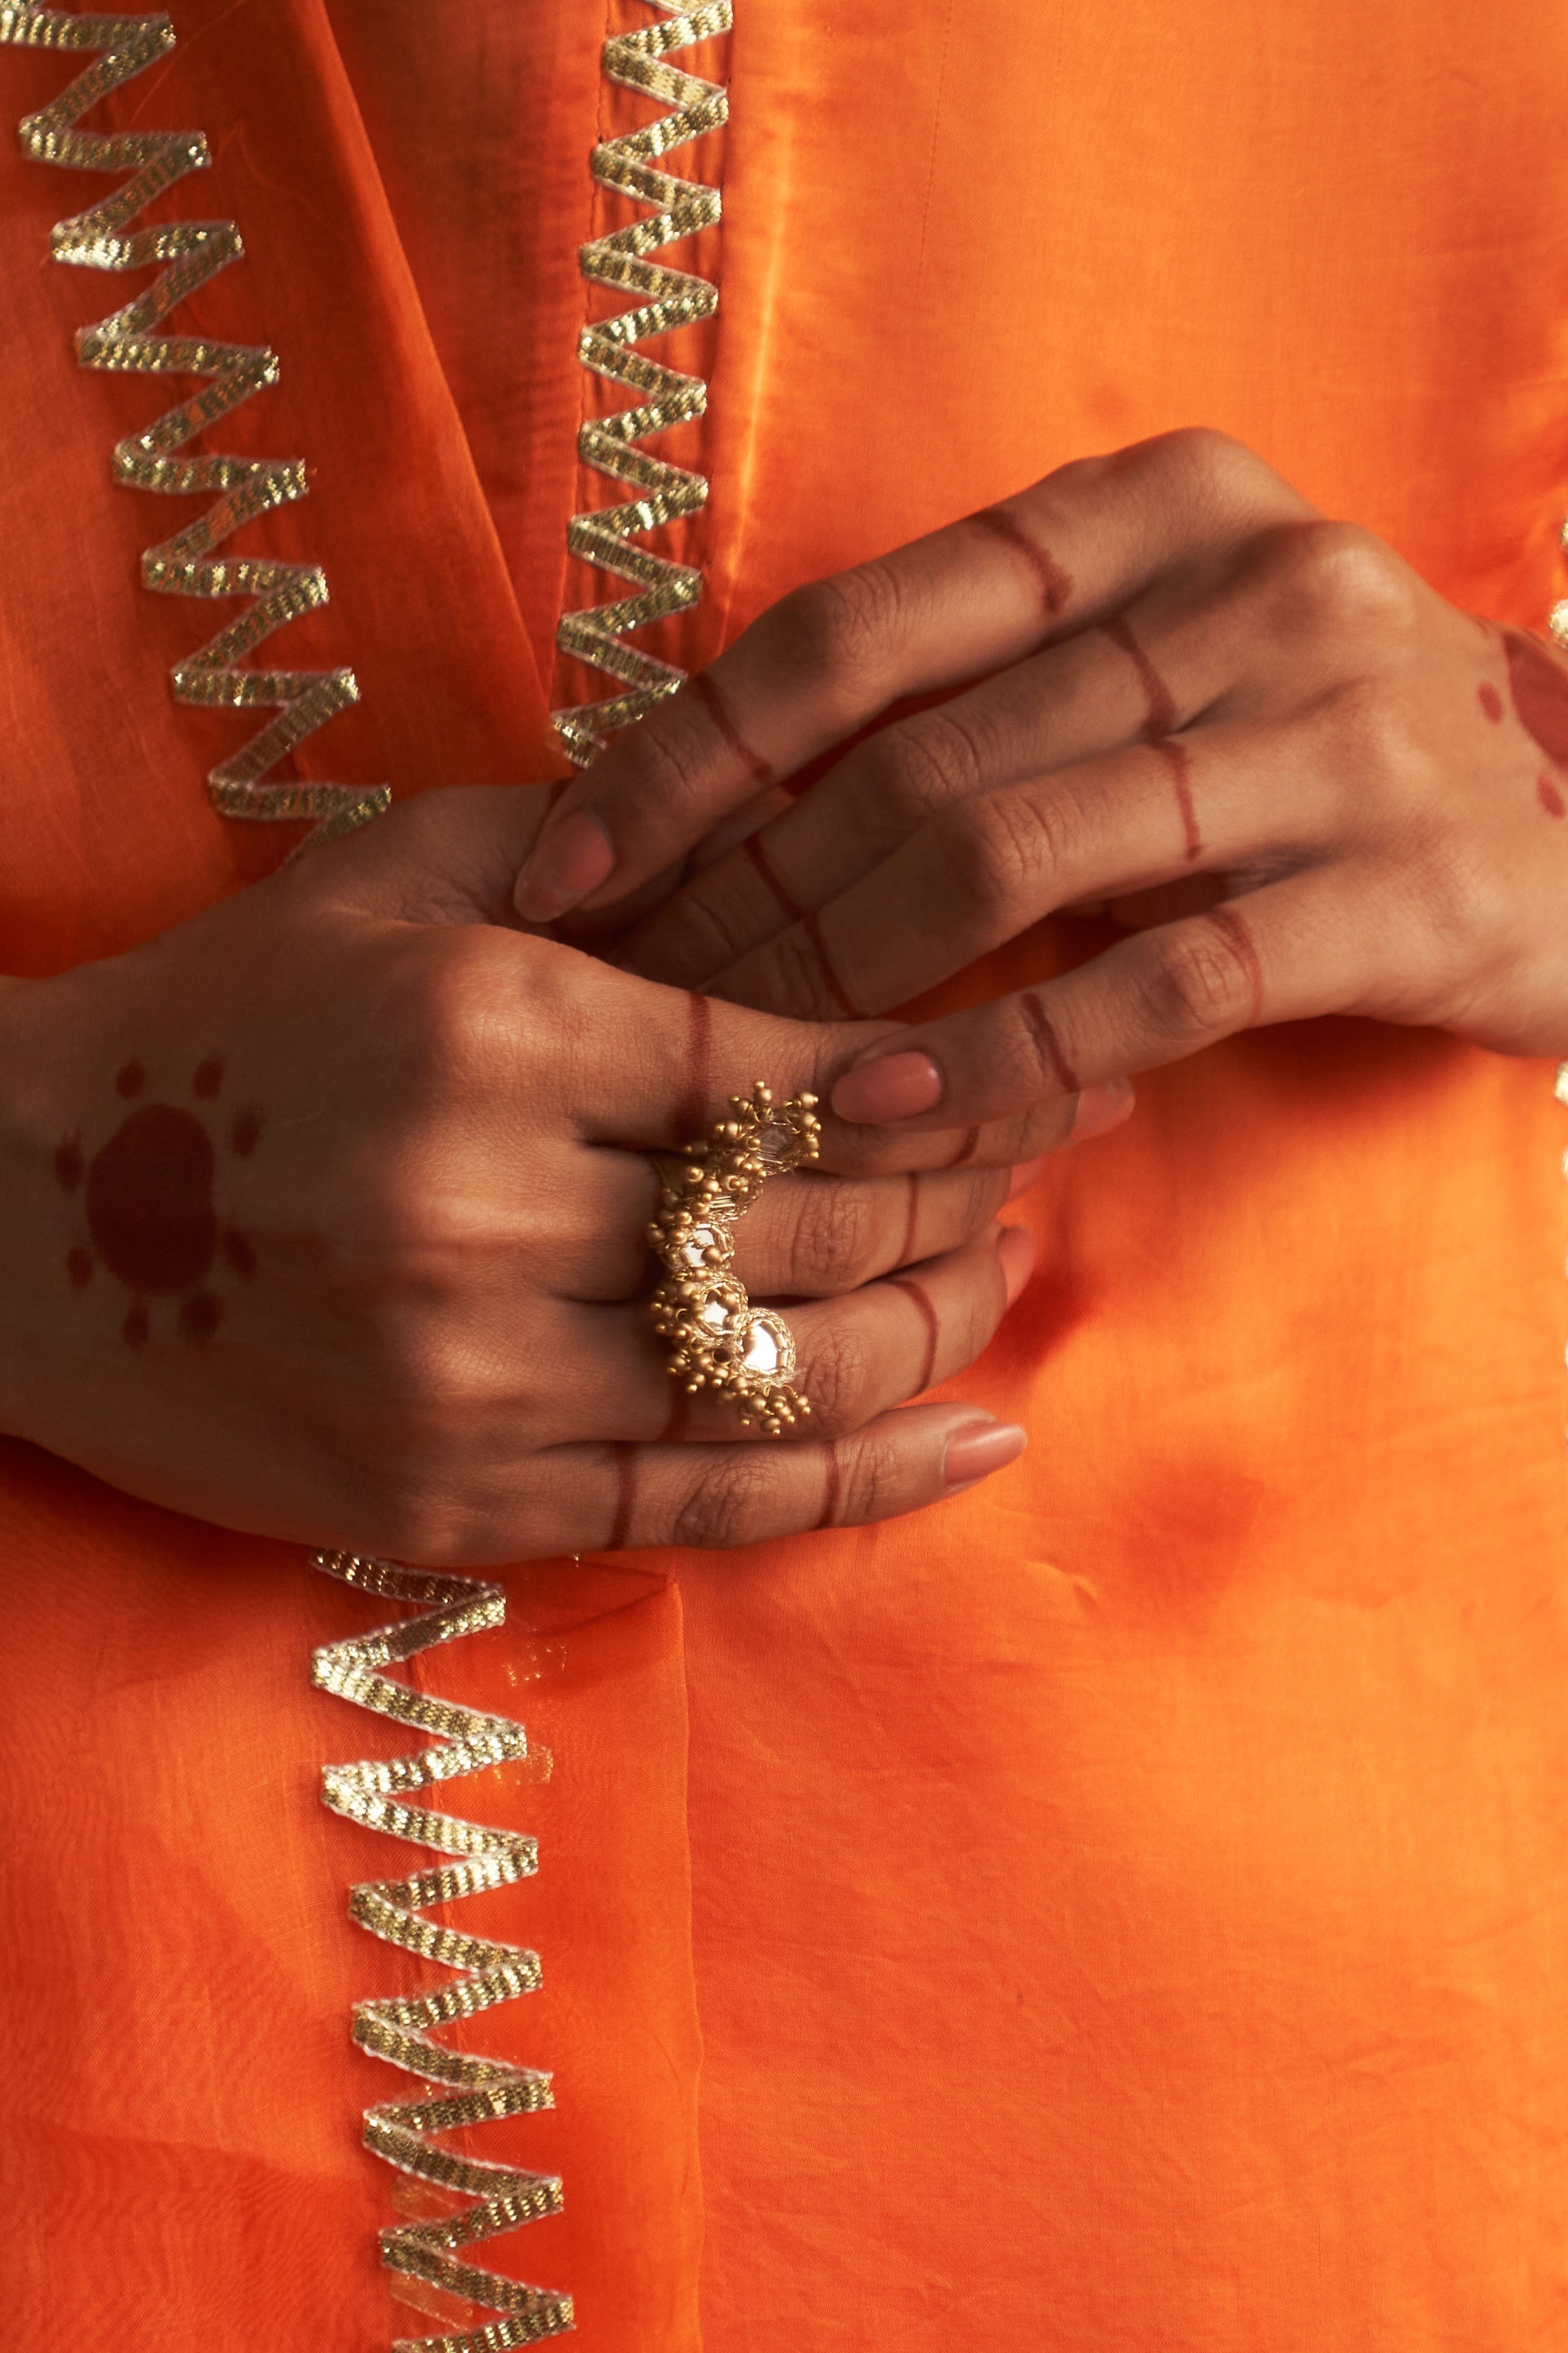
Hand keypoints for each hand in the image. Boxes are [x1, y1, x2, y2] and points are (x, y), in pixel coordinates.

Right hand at [0, 789, 1035, 1564]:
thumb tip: (804, 832)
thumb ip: (597, 841)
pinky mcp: (450, 1502)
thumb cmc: (231, 1021)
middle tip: (1045, 1169)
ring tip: (997, 1280)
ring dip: (934, 1331)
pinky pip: (704, 1505)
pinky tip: (975, 1445)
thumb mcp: (392, 874)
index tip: (1045, 1072)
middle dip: (964, 1199)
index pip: (786, 1070)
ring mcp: (467, 1380)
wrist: (17, 1210)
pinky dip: (861, 1483)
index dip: (944, 1083)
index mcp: (488, 1030)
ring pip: (785, 1373)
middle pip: (811, 1222)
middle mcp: (484, 1212)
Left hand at [514, 429, 1567, 1137]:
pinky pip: (1153, 982)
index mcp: (1157, 505)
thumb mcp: (1161, 658)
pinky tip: (885, 1112)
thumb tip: (713, 802)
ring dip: (842, 979)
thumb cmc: (1315, 746)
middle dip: (740, 900)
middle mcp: (1250, 583)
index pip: (857, 625)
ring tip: (730, 1070)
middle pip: (917, 754)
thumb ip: (983, 690)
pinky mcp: (1409, 890)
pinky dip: (1000, 1055)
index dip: (688, 753)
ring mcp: (1341, 730)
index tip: (564, 868)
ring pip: (1016, 854)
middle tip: (627, 1010)